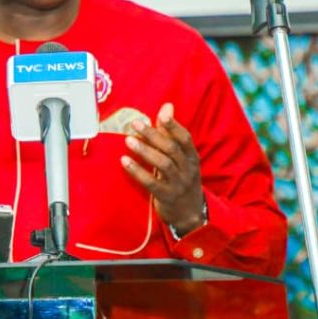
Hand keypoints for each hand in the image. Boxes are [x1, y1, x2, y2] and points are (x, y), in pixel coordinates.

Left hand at [121, 102, 204, 235]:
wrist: (189, 213)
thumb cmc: (181, 178)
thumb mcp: (181, 157)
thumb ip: (171, 132)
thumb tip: (167, 106)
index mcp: (192, 157)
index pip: (185, 138)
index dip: (173, 126)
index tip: (160, 115)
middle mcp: (188, 169)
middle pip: (171, 149)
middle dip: (153, 135)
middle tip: (135, 124)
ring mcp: (178, 184)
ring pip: (163, 164)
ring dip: (145, 151)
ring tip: (128, 140)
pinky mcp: (166, 196)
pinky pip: (151, 183)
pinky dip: (137, 171)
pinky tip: (125, 161)